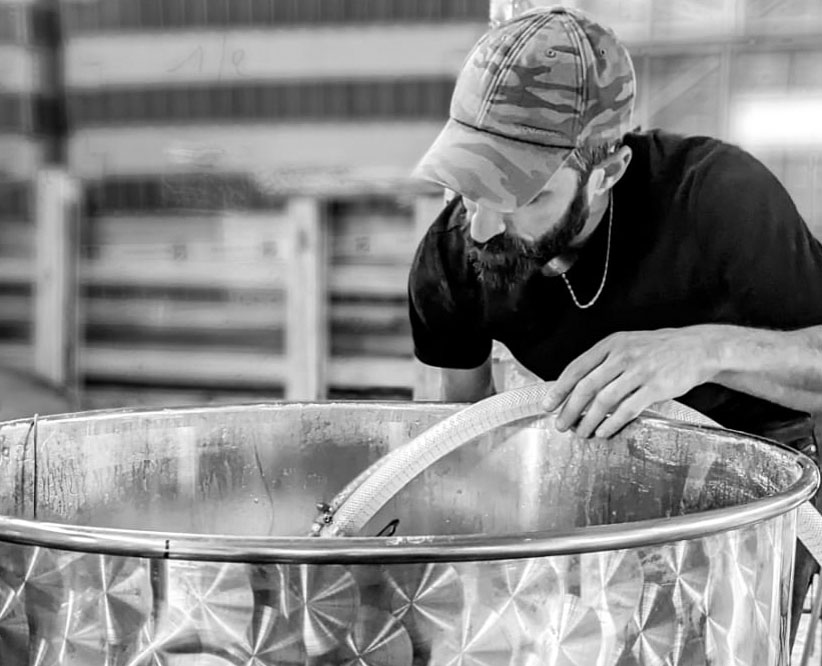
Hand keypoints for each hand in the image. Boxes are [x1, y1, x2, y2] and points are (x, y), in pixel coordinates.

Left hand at [541, 327, 722, 438]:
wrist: (696, 348)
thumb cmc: (657, 350)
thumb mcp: (627, 345)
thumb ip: (603, 362)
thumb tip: (575, 387)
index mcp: (610, 345)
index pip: (576, 368)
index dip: (559, 389)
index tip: (547, 405)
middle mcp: (622, 356)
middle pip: (586, 386)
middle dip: (569, 409)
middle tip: (560, 425)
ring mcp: (640, 371)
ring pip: (605, 400)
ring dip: (589, 420)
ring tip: (580, 433)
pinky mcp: (656, 386)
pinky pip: (628, 409)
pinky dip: (612, 423)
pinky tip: (603, 432)